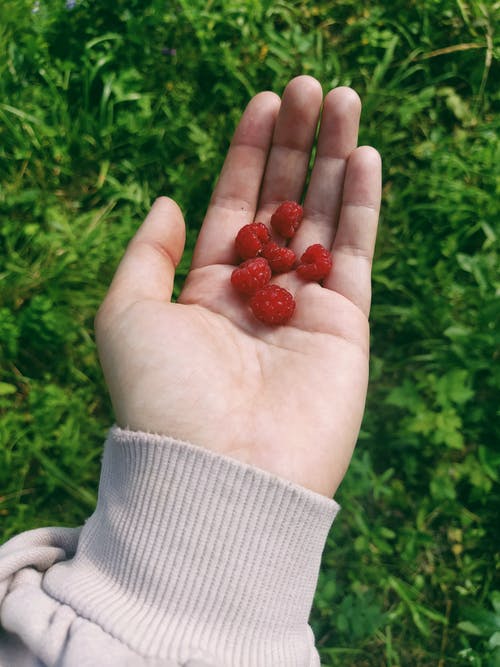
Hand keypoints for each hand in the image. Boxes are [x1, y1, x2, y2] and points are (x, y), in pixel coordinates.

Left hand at [95, 76, 380, 497]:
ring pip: (324, 217)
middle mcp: (258, 295)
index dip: (247, 152)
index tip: (263, 101)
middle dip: (295, 145)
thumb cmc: (163, 396)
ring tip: (341, 101)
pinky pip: (355, 254)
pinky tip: (363, 156)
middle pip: (282, 202)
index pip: (233, 204)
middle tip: (309, 86)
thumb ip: (147, 253)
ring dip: (334, 159)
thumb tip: (168, 199)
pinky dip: (362, 205)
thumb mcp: (127, 314)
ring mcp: (305, 308)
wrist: (220, 472)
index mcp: (208, 289)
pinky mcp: (346, 326)